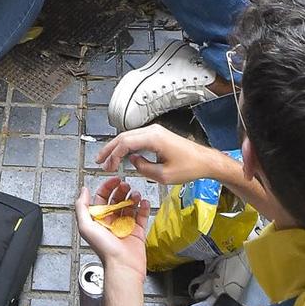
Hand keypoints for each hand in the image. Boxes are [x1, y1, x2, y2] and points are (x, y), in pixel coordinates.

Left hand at [76, 174, 150, 280]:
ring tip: (136, 194)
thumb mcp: (86, 227)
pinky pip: (142, 217)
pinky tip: (144, 203)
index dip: (108, 187)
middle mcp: (111, 222)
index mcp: (99, 220)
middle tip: (126, 186)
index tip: (115, 180)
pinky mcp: (137, 232)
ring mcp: (125, 227)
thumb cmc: (104, 249)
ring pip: (130, 206)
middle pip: (117, 200)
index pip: (102, 198)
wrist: (123, 266)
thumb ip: (82, 207)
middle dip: (122, 191)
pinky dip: (144, 208)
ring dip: (133, 197)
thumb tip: (83, 190)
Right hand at [93, 123, 229, 189]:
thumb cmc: (189, 167)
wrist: (205, 161)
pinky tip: (122, 156)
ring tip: (108, 161)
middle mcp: (152, 130)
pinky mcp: (158, 135)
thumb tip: (133, 162)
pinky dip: (127, 147)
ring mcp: (155, 131)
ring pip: (129, 137)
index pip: (125, 143)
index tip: (107, 167)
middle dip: (110, 149)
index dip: (113, 155)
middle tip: (99, 161)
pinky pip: (137, 139)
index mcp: (153, 138)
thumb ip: (143, 168)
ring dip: (117, 148)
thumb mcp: (163, 175)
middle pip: (123, 136)